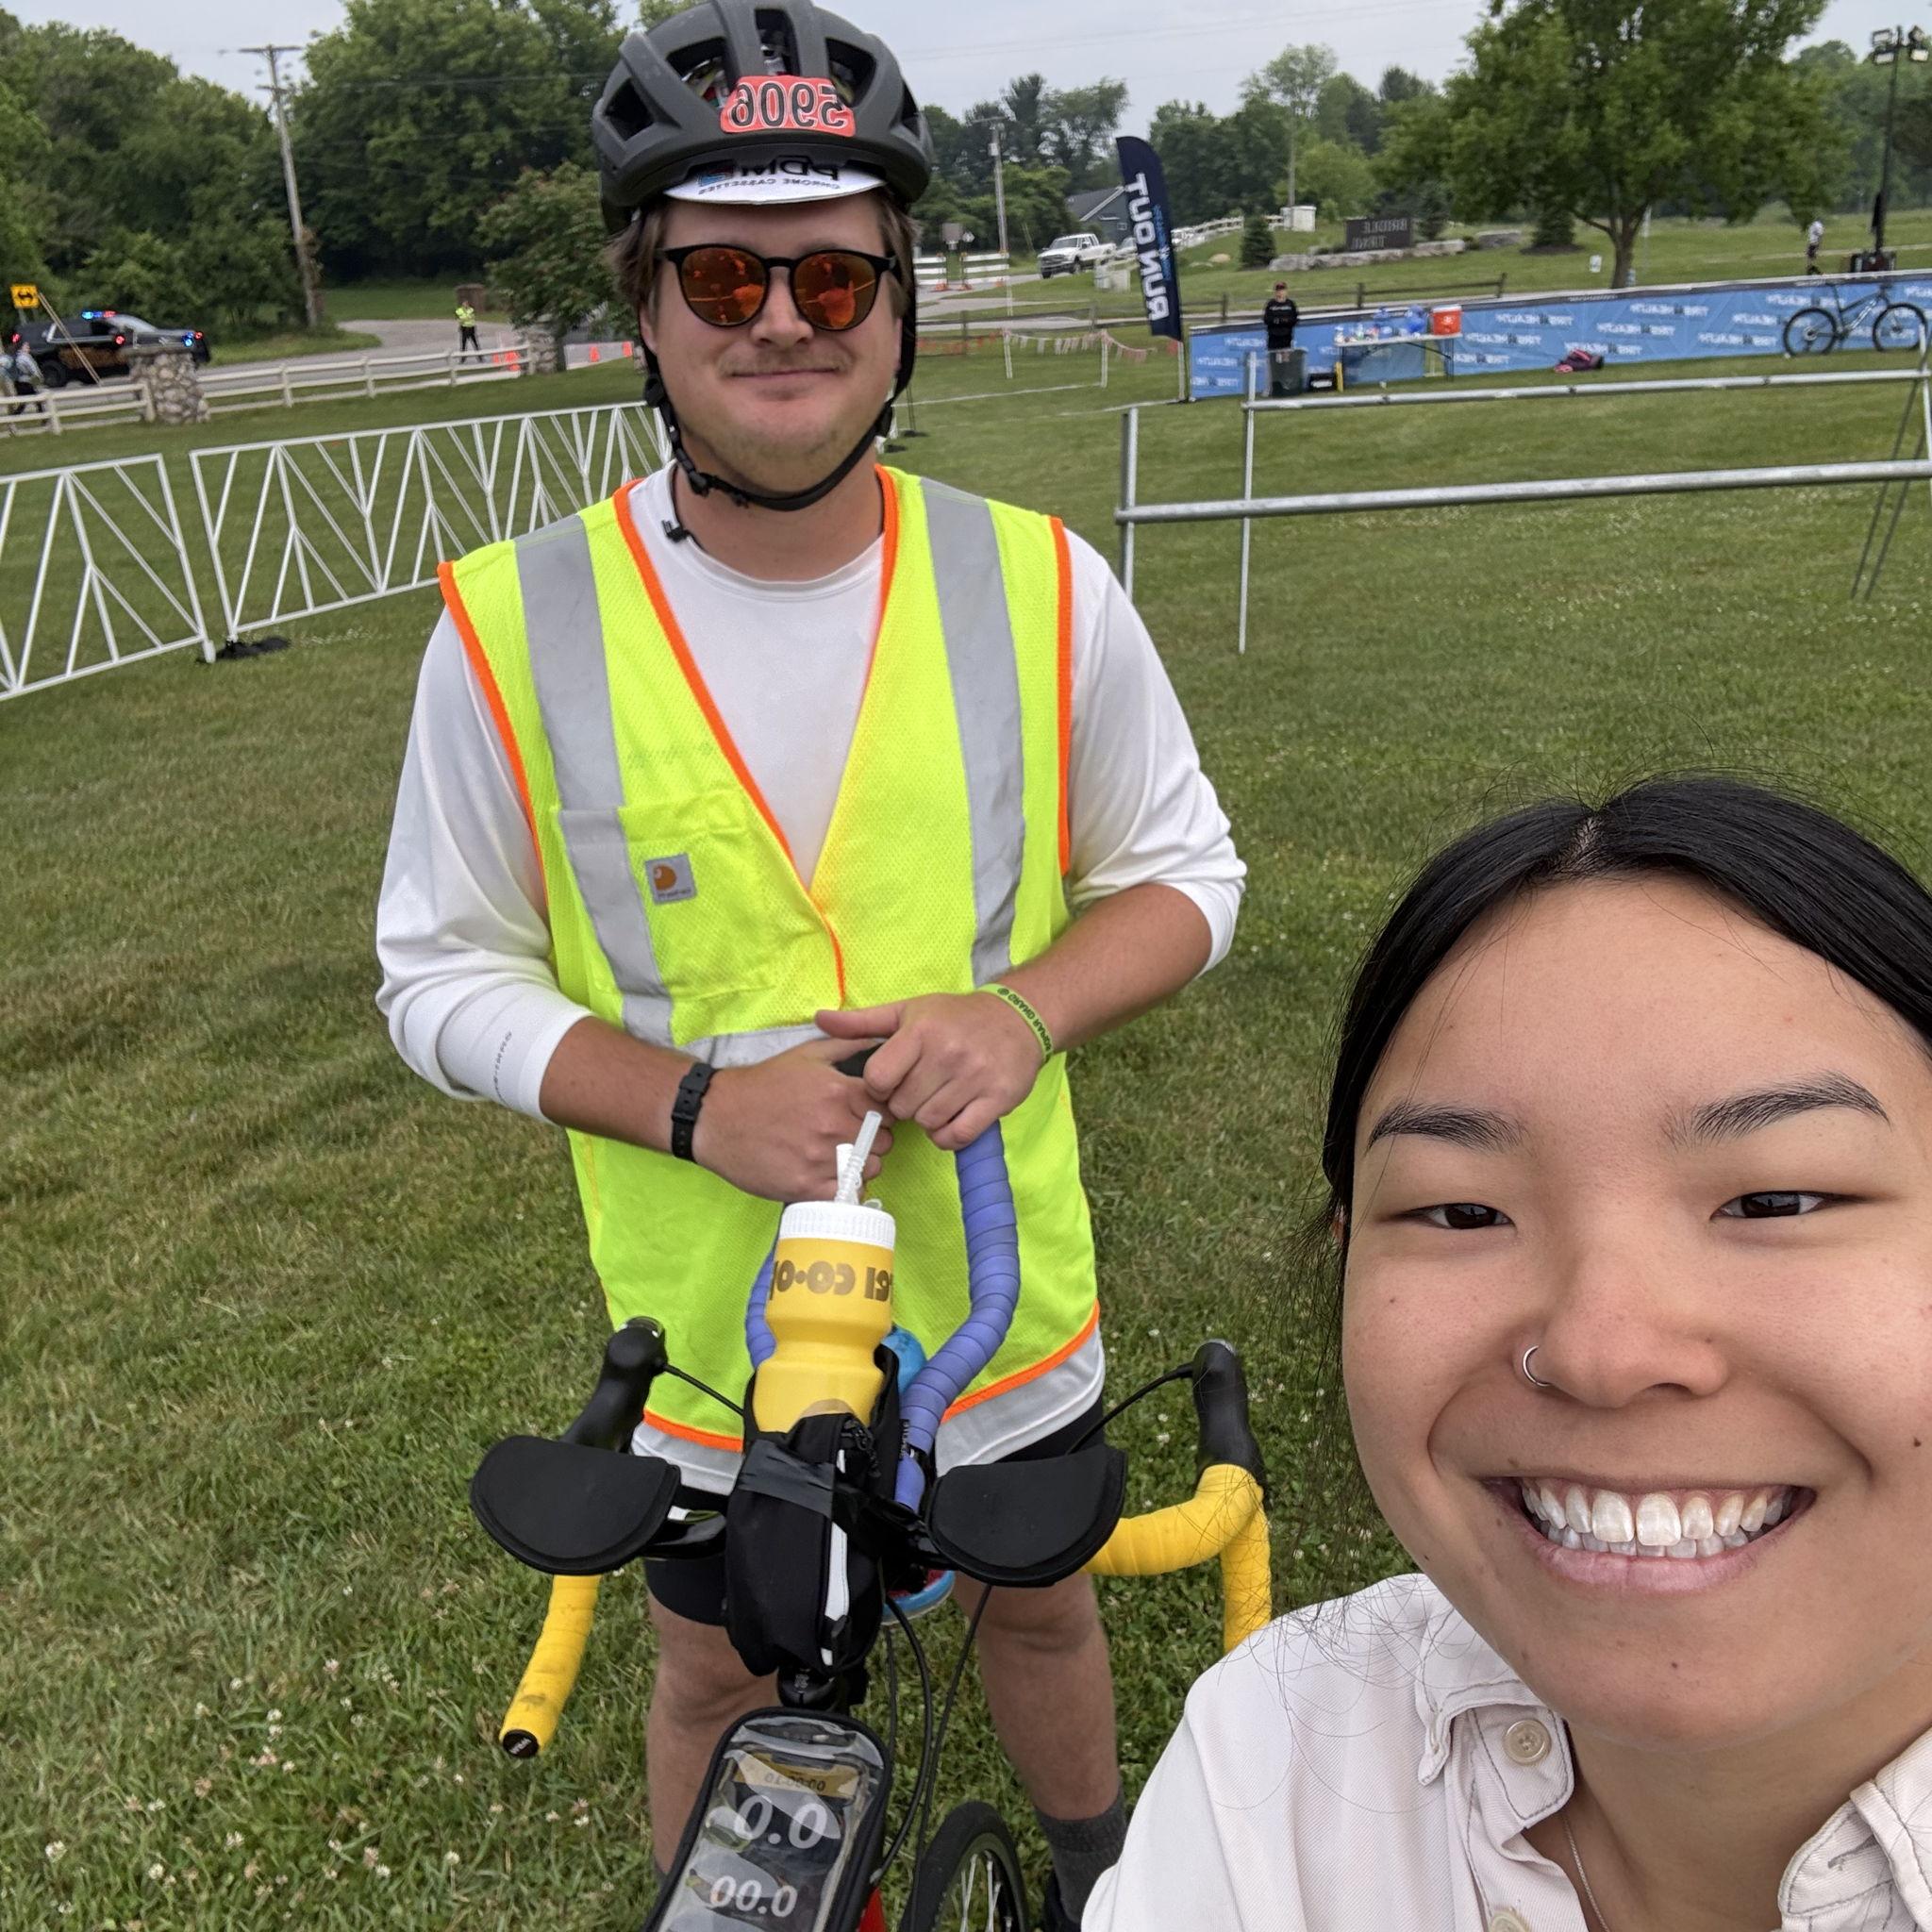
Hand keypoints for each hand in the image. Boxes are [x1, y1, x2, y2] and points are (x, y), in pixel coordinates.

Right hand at [691, 1036, 892, 1202]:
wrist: (716, 1117)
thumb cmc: (763, 1084)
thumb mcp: (806, 1054)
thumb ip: (848, 1045)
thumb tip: (882, 1040)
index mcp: (838, 1092)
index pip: (889, 1109)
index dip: (885, 1112)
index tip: (871, 1114)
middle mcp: (833, 1126)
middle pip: (884, 1141)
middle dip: (875, 1138)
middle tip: (855, 1135)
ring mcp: (819, 1159)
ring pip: (870, 1168)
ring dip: (863, 1163)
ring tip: (843, 1155)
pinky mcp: (805, 1187)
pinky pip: (848, 1192)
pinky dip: (846, 1186)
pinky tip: (832, 1174)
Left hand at [815, 993, 1043, 1151]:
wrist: (1017, 1019)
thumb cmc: (954, 1017)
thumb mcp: (908, 1011)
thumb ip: (862, 1022)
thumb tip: (819, 1019)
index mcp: (921, 1031)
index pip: (878, 1077)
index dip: (878, 1086)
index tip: (890, 1080)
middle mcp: (948, 1053)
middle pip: (903, 1106)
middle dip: (904, 1104)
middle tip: (917, 1091)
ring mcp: (974, 1078)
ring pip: (928, 1123)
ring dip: (926, 1119)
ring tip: (935, 1101)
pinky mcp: (997, 1099)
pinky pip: (958, 1135)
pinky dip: (948, 1136)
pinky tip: (950, 1119)